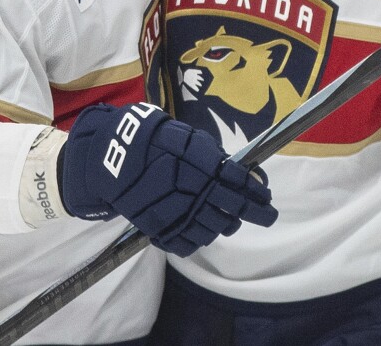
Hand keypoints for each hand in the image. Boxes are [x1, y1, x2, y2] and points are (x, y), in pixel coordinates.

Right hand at [59, 103, 277, 255]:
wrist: (112, 157)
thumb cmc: (153, 141)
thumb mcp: (186, 138)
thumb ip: (214, 155)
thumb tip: (244, 172)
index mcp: (203, 164)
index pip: (241, 181)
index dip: (258, 190)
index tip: (267, 195)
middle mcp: (195, 191)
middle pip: (235, 208)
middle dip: (258, 213)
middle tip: (268, 216)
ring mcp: (179, 213)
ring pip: (216, 228)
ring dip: (228, 224)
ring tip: (230, 220)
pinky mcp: (162, 228)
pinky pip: (190, 243)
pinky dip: (200, 238)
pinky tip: (204, 230)